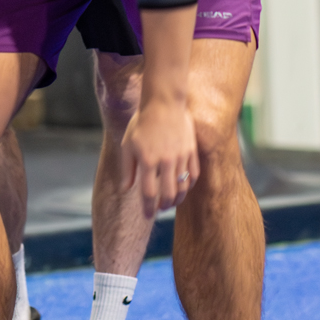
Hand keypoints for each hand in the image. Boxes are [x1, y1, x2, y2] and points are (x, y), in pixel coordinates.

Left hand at [121, 98, 199, 217]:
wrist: (163, 103)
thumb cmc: (141, 123)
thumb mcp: (128, 144)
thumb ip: (127, 168)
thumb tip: (126, 189)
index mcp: (148, 161)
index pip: (148, 193)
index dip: (148, 208)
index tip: (147, 216)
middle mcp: (166, 162)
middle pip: (168, 195)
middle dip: (163, 206)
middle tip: (159, 209)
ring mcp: (181, 157)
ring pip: (182, 188)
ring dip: (177, 199)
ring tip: (171, 201)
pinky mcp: (192, 152)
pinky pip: (194, 176)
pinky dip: (189, 186)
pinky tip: (183, 188)